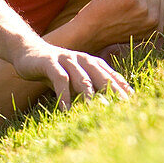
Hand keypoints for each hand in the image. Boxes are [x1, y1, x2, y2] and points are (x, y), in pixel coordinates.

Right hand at [12, 40, 132, 108]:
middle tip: (123, 109)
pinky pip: (60, 79)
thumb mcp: (75, 79)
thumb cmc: (56, 70)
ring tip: (95, 111)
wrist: (28, 51)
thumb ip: (91, 88)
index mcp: (92, 63)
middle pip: (102, 77)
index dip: (124, 91)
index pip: (112, 77)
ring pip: (82, 78)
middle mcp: (83, 59)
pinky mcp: (50, 62)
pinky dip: (64, 94)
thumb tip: (111, 105)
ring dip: (89, 95)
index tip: (135, 106)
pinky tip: (66, 109)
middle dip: (114, 93)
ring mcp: (67, 59)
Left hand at [77, 0, 163, 47]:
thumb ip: (149, 12)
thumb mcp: (138, 25)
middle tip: (121, 8)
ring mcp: (143, 9)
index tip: (129, 13)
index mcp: (159, 28)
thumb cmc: (111, 27)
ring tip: (115, 5)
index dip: (143, 1)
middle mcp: (154, 20)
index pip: (161, 0)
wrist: (89, 34)